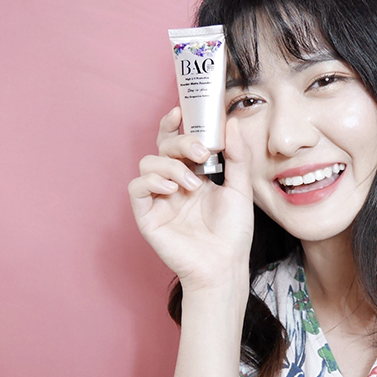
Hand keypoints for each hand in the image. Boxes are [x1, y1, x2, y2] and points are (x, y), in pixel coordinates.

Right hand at [129, 107, 253, 291]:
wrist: (224, 265)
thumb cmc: (233, 232)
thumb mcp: (240, 188)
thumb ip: (237, 156)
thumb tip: (232, 122)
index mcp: (194, 174)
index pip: (177, 142)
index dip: (174, 124)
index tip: (181, 111)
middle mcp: (173, 183)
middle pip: (162, 147)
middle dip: (180, 141)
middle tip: (201, 151)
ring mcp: (159, 199)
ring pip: (148, 164)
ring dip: (170, 165)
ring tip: (192, 184)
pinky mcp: (147, 215)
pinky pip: (136, 188)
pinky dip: (151, 182)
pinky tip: (172, 189)